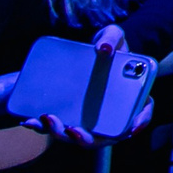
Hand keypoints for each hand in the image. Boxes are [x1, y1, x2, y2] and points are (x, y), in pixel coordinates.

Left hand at [26, 26, 152, 145]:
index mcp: (132, 97)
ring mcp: (90, 119)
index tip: (133, 128)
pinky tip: (30, 120)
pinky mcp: (70, 116)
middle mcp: (112, 114)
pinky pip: (58, 127)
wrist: (89, 52)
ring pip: (79, 137)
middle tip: (72, 129)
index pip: (143, 114)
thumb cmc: (108, 45)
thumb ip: (112, 37)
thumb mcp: (114, 35)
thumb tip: (103, 48)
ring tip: (46, 119)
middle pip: (104, 136)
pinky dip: (43, 128)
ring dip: (61, 134)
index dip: (141, 123)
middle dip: (86, 138)